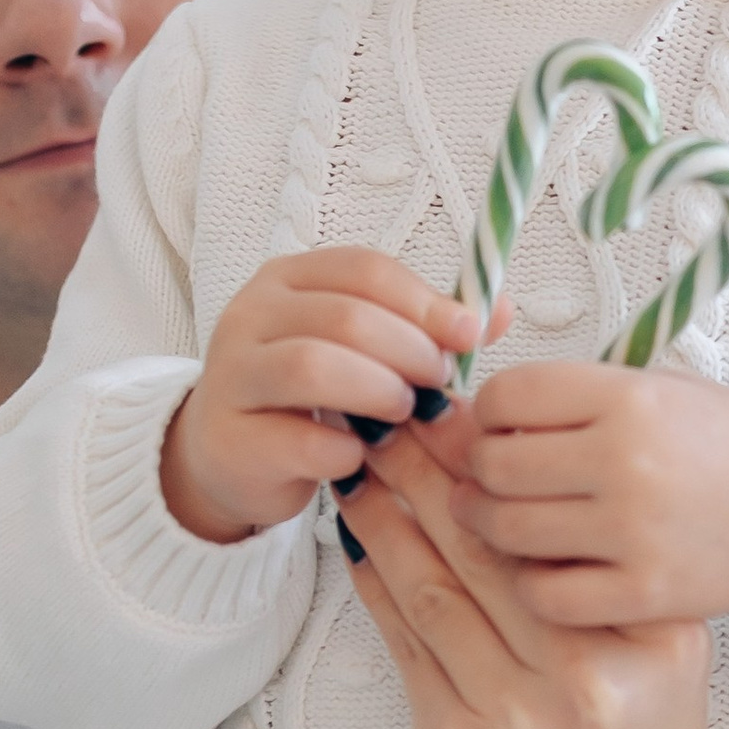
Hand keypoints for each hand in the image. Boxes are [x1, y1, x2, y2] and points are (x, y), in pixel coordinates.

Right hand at [160, 252, 491, 543]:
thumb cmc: (309, 399)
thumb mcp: (363, 351)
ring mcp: (232, 376)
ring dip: (378, 392)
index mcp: (287, 280)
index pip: (364, 269)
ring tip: (403, 414)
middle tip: (438, 385)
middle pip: (345, 317)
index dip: (425, 301)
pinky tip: (360, 456)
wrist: (231, 459)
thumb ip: (424, 329)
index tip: (469, 335)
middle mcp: (249, 316)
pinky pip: (301, 440)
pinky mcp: (230, 439)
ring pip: (314, 367)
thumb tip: (497, 310)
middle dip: (409, 352)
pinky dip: (346, 450)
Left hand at [346, 421, 721, 728]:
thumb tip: (533, 510)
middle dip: (430, 475)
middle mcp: (593, 672)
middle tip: (390, 423)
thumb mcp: (670, 688)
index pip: (560, 533)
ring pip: (438, 588)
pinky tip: (361, 549)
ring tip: (362, 470)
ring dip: (390, 521)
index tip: (458, 421)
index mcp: (655, 642)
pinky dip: (378, 591)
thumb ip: (615, 606)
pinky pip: (408, 648)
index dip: (496, 468)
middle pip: (492, 547)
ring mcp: (522, 714)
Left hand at [429, 364, 728, 626]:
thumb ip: (572, 399)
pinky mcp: (644, 594)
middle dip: (475, 472)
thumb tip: (466, 418)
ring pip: (506, 531)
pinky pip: (544, 594)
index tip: (493, 426)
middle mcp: (628, 461)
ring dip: (489, 527)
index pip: (507, 397)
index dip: (486, 413)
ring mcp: (635, 532)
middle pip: (494, 466)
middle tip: (482, 479)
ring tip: (501, 521)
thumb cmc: (725, 446)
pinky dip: (530, 583)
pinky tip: (543, 568)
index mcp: (629, 398)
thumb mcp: (657, 390)